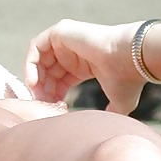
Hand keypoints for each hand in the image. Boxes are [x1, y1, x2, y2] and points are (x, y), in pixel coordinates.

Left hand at [24, 19, 143, 113]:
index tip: (51, 111)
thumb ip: (112, 113)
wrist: (130, 59)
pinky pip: (35, 47)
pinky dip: (30, 64)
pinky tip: (34, 82)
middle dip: (41, 90)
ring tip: (36, 96)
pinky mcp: (60, 31)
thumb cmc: (127, 78)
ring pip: (39, 60)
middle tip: (40, 106)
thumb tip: (112, 128)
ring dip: (34, 78)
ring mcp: (67, 40)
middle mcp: (74, 52)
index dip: (52, 96)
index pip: (59, 81)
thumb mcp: (120, 102)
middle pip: (47, 72)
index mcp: (84, 65)